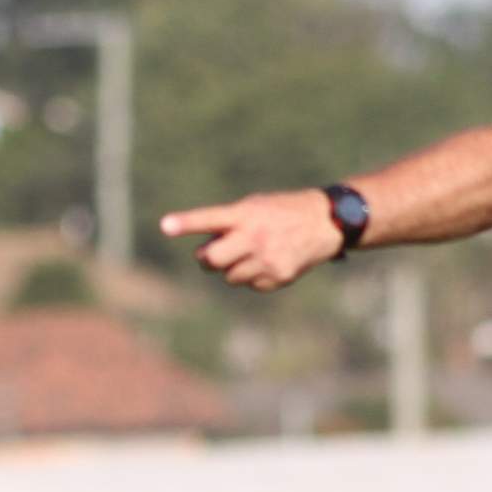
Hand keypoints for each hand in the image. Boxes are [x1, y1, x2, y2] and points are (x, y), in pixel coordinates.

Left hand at [160, 190, 342, 290]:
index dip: (186, 222)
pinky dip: (254, 277)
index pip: (210, 219)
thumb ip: (228, 224)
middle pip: (211, 260)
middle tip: (213, 253)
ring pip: (229, 276)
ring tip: (253, 252)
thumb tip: (204, 252)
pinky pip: (250, 285)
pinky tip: (270, 261)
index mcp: (245, 214)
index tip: (165, 226)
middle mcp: (254, 236)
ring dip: (233, 268)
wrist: (325, 223)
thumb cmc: (280, 213)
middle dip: (208, 259)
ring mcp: (266, 258)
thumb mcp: (255, 207)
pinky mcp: (278, 276)